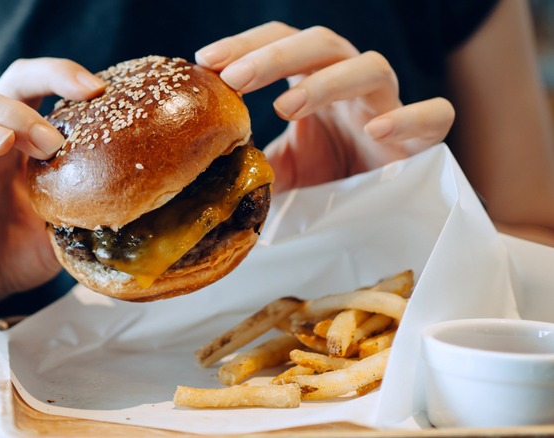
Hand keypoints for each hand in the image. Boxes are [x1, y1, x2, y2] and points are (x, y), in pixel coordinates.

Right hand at [0, 58, 105, 324]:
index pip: (19, 87)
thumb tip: (130, 202)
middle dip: (14, 110)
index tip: (94, 89)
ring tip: (1, 144)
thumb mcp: (57, 231)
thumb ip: (81, 209)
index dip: (53, 75)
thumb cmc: (11, 254)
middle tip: (51, 144)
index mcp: (6, 148)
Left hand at [196, 22, 454, 191]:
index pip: (281, 41)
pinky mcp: (424, 136)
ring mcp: (389, 103)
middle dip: (274, 56)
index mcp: (315, 79)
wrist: (380, 207)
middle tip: (234, 79)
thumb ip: (254, 161)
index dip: (246, 45)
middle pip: (320, 44)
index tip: (205, 60)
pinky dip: (407, 117)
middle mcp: (351, 80)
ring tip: (284, 109)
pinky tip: (374, 130)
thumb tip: (208, 171)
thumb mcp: (283, 168)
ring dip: (326, 82)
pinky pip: (432, 114)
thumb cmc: (330, 175)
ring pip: (370, 67)